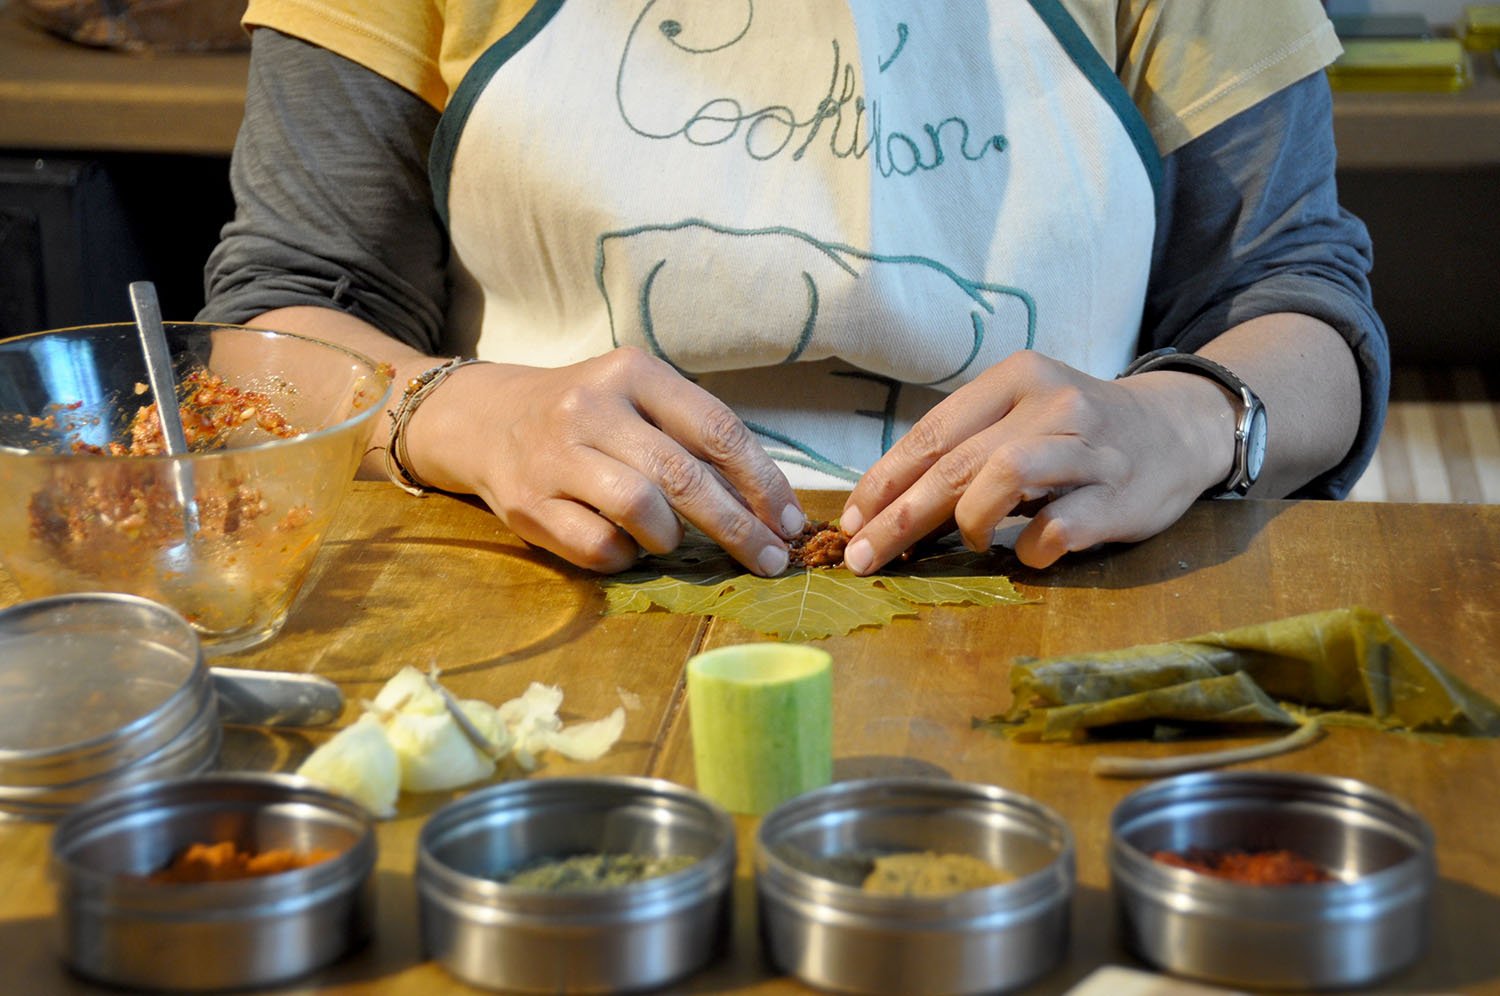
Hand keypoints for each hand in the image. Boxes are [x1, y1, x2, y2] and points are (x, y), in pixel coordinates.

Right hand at [406, 347, 804, 574]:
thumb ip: (696, 437)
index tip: (789, 521)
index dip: (762, 482)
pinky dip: (627, 556)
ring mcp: (555, 456)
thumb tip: (771, 506)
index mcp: (633, 372)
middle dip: (738, 527)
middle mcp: (591, 407)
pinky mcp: (527, 503)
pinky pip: (599, 546)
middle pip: (684, 477)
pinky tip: (626, 545)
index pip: (716, 429)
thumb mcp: (640, 398)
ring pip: (642, 511)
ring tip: (671, 540)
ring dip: (672, 539)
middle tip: (769, 560)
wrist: (488, 419)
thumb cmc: (589, 415)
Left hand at [837, 350, 1235, 572]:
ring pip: (1004, 477)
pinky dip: (1031, 547)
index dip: (884, 481)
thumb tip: (883, 505)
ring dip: (968, 522)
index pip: (932, 432)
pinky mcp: (1120, 494)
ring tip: (968, 542)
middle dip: (900, 517)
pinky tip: (1028, 553)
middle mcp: (1050, 403)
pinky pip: (1059, 527)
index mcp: (1015, 378)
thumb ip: (965, 448)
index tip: (851, 520)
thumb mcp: (1020, 418)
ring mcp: (1088, 447)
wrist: (1178, 430)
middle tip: (864, 556)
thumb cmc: (1078, 434)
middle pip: (956, 462)